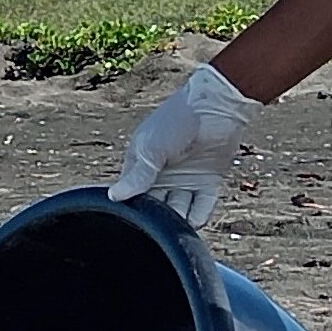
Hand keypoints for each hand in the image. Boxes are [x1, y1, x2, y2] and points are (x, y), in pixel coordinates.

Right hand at [107, 63, 257, 228]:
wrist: (217, 107)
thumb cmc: (177, 120)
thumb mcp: (151, 148)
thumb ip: (137, 176)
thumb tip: (114, 196)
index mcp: (142, 162)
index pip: (133, 192)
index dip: (135, 206)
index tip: (139, 218)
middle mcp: (162, 174)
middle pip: (156, 206)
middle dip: (159, 216)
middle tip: (161, 223)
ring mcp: (185, 178)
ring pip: (178, 209)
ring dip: (179, 218)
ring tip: (179, 220)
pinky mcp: (207, 181)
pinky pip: (201, 205)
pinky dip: (199, 215)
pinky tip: (194, 220)